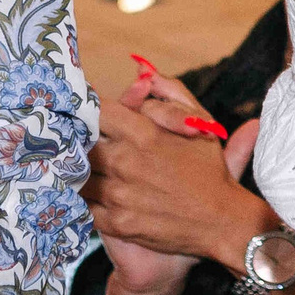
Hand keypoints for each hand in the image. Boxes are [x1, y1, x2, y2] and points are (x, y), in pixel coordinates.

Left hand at [86, 78, 267, 293]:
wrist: (221, 222)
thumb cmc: (210, 171)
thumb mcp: (200, 123)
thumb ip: (171, 92)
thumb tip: (143, 71)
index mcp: (144, 134)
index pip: (96, 111)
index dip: (88, 110)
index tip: (84, 113)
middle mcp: (126, 163)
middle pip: (79, 143)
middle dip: (77, 141)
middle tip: (73, 141)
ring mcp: (119, 195)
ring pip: (76, 176)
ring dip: (76, 171)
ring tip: (78, 168)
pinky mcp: (117, 222)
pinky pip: (84, 206)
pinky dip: (82, 200)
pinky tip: (88, 194)